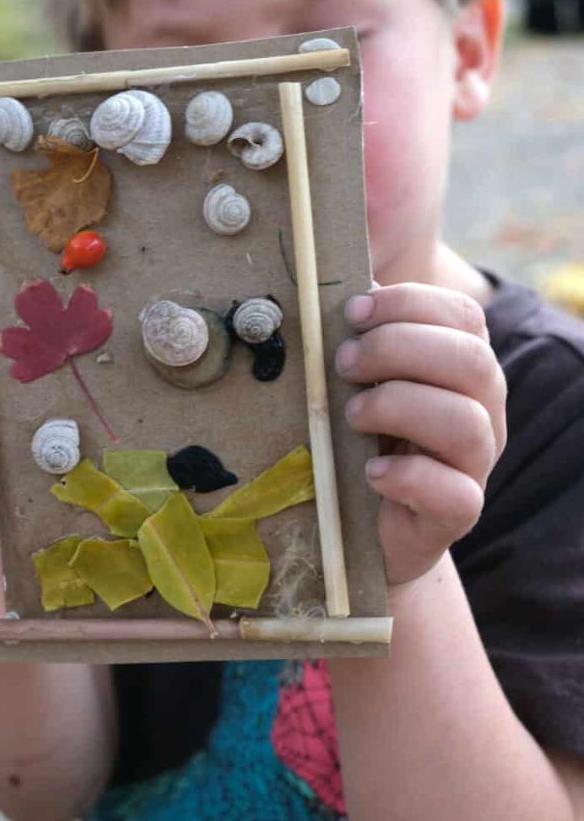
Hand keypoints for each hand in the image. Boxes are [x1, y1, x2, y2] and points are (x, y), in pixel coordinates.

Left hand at [335, 283, 506, 586]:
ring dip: (397, 406)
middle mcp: (483, 410)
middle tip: (343, 364)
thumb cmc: (362, 439)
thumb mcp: (360, 382)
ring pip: (466, 422)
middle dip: (396, 348)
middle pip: (471, 360)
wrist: (367, 525)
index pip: (462, 316)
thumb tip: (338, 295)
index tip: (352, 312)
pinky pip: (456, 493)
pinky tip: (371, 471)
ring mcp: (475, 464)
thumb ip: (359, 339)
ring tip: (352, 416)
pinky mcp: (458, 513)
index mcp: (462, 367)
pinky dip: (407, 475)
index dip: (408, 304)